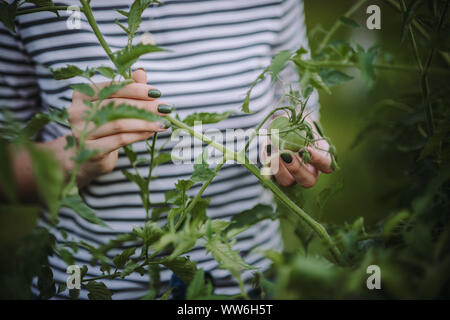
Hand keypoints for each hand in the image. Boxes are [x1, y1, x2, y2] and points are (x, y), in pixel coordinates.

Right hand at [67, 69, 170, 186]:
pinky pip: (120, 139)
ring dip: (145, 123)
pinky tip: (151, 132)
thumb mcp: (114, 106)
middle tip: (165, 109)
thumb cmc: (105, 126)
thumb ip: (127, 89)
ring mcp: (81, 131)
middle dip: (145, 107)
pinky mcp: (90, 149)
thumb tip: (141, 72)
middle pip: (117, 105)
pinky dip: (139, 135)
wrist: (90, 157)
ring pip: (120, 123)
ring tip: (162, 123)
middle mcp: (77, 111)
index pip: (112, 88)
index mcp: (82, 94)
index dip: (137, 89)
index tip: (157, 93)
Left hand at [263, 117, 333, 187]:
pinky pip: (270, 174)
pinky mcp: (276, 174)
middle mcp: (309, 172)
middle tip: (286, 154)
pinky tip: (267, 148)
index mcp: (322, 159)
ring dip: (278, 168)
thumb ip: (301, 130)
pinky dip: (267, 161)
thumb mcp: (303, 125)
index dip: (318, 160)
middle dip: (296, 169)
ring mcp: (292, 176)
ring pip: (287, 181)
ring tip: (273, 151)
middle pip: (307, 181)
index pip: (327, 166)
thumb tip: (293, 136)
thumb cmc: (299, 125)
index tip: (307, 148)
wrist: (284, 125)